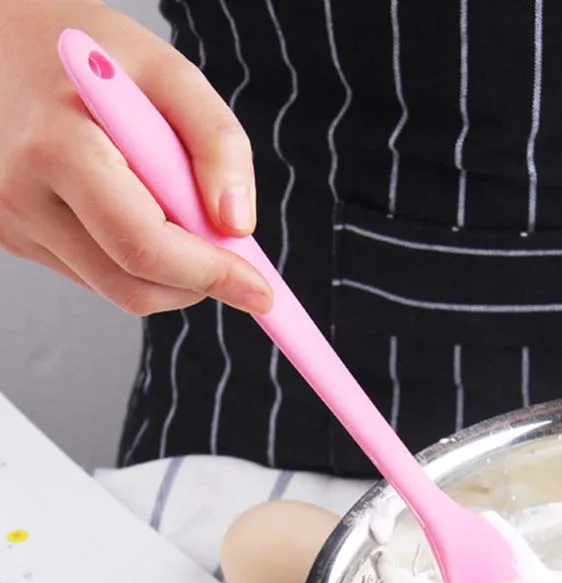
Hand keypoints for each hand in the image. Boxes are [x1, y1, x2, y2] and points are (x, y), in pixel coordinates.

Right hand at [0, 0, 271, 315]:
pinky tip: (134, 205)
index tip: (261, 291)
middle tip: (236, 263)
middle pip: (131, 285)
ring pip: (116, 288)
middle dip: (197, 285)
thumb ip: (217, 142)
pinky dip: (135, 259)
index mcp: (57, 146)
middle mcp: (19, 194)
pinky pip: (95, 273)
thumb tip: (238, 225)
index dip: (210, 276)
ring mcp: (10, 221)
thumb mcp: (168, 72)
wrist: (1, 39)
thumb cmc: (95, 54)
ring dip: (169, 273)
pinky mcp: (11, 236)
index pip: (144, 245)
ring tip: (177, 208)